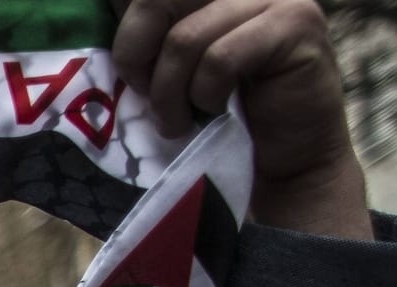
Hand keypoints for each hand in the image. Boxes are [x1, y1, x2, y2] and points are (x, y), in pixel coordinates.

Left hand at [111, 0, 370, 238]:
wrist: (285, 160)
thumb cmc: (220, 114)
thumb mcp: (172, 67)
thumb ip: (149, 36)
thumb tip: (101, 15)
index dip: (129, 34)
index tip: (135, 76)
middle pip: (157, 0)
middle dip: (137, 55)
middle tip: (146, 96)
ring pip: (186, 38)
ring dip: (170, 92)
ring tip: (178, 122)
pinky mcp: (296, 24)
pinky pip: (220, 59)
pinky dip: (207, 95)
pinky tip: (217, 112)